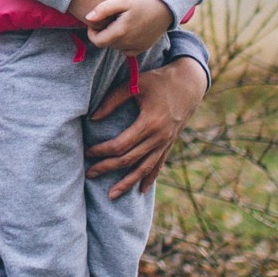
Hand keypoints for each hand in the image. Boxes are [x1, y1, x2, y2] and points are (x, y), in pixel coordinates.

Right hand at [68, 0, 142, 25]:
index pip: (139, 0)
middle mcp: (115, 9)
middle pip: (130, 13)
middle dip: (130, 10)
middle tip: (129, 5)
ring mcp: (105, 18)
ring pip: (119, 22)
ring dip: (120, 18)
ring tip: (119, 11)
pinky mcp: (95, 24)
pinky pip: (107, 27)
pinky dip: (109, 23)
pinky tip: (108, 16)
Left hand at [84, 0, 174, 53]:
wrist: (167, 6)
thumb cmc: (143, 0)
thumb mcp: (122, 0)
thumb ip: (103, 9)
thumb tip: (88, 18)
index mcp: (121, 32)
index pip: (97, 41)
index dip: (91, 33)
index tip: (95, 21)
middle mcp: (129, 43)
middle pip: (106, 44)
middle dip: (102, 34)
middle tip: (107, 19)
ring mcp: (138, 47)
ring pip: (116, 47)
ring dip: (113, 38)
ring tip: (117, 22)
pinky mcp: (144, 47)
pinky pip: (128, 50)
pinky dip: (124, 43)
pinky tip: (126, 30)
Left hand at [88, 56, 208, 198]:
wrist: (190, 84)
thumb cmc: (158, 81)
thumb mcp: (135, 85)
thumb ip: (113, 100)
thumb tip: (93, 117)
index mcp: (149, 123)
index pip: (121, 145)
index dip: (102, 151)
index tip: (87, 152)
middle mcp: (159, 137)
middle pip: (130, 160)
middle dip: (108, 168)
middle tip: (89, 174)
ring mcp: (166, 142)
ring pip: (144, 168)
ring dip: (127, 182)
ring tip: (111, 195)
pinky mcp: (170, 143)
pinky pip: (158, 165)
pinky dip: (149, 178)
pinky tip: (140, 190)